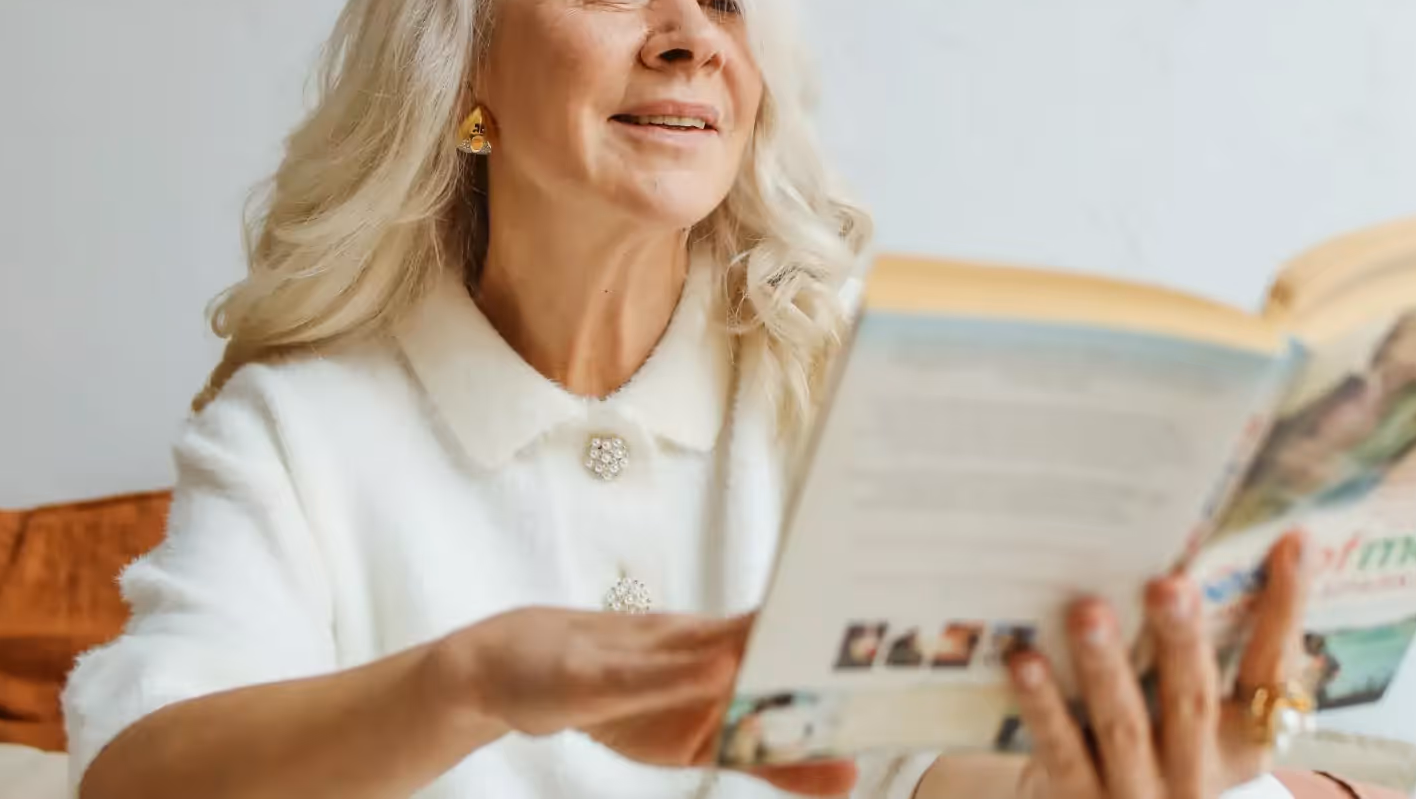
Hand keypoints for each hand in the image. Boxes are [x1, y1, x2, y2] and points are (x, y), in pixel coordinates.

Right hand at [441, 607, 856, 795]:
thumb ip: (769, 760)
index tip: (904, 654)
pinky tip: (717, 676)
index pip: (796, 655)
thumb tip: (845, 775)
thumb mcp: (697, 742)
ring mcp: (643, 655)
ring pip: (709, 650)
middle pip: (763, 641)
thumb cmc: (614, 695)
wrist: (510, 669)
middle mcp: (692, 647)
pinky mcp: (595, 676)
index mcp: (724, 662)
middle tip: (877, 643)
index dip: (845, 651)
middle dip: (817, 640)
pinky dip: (681, 675)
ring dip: (759, 646)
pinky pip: (642, 677)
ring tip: (813, 645)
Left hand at [1006, 531, 1309, 798]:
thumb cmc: (1157, 756)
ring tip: (1089, 613)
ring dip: (1106, 666)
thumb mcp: (1200, 724)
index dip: (1286, 610)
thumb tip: (1200, 547)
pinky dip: (1043, 704)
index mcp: (1240, 743)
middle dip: (1181, 640)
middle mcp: (1196, 772)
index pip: (1271, 672)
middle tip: (1168, 584)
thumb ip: (1196, 654)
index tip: (1293, 542)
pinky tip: (1026, 660)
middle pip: (1191, 700)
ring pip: (1123, 724)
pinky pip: (1060, 748)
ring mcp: (1136, 790)